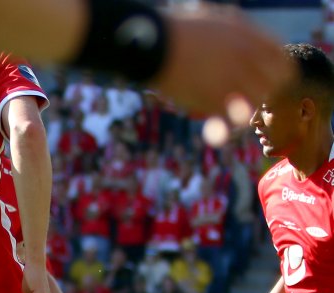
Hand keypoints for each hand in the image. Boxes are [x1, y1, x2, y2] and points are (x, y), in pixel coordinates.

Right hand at [152, 4, 294, 121]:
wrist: (153, 45)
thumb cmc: (181, 30)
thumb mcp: (218, 20)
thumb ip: (242, 33)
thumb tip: (255, 45)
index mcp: (250, 38)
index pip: (283, 63)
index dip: (277, 74)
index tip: (265, 80)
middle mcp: (245, 59)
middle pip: (273, 86)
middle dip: (262, 92)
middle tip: (246, 96)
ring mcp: (230, 80)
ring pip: (254, 104)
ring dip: (243, 110)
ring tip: (229, 110)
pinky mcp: (211, 101)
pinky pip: (228, 121)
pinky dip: (222, 127)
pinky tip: (215, 126)